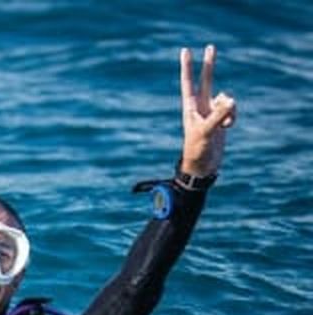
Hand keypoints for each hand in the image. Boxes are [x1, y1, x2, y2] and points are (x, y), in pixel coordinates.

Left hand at [180, 45, 236, 176]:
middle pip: (206, 80)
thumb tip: (231, 100)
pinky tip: (227, 127)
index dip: (188, 67)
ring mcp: (212, 111)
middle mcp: (200, 106)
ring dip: (229, 108)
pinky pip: (232, 109)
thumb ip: (218, 115)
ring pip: (226, 98)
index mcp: (190, 107)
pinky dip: (232, 116)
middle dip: (209, 64)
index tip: (185, 51)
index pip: (188, 82)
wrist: (203, 165)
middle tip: (210, 46)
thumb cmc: (197, 149)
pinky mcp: (221, 119)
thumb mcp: (206, 131)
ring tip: (223, 124)